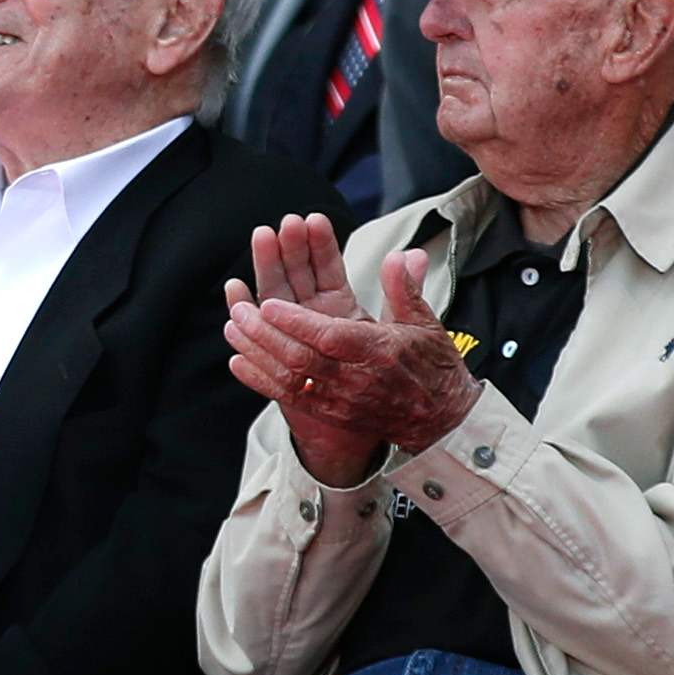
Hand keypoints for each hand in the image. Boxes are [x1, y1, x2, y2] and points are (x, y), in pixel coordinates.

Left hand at [225, 228, 476, 485]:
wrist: (441, 420)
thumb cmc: (432, 365)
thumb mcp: (425, 324)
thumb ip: (406, 288)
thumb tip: (405, 254)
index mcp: (380, 352)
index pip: (330, 337)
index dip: (297, 322)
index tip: (268, 303)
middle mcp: (357, 379)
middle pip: (302, 357)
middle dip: (266, 333)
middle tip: (239, 310)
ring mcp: (341, 400)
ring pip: (290, 377)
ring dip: (257, 352)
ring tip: (232, 327)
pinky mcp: (332, 413)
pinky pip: (290, 397)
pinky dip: (260, 380)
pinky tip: (238, 361)